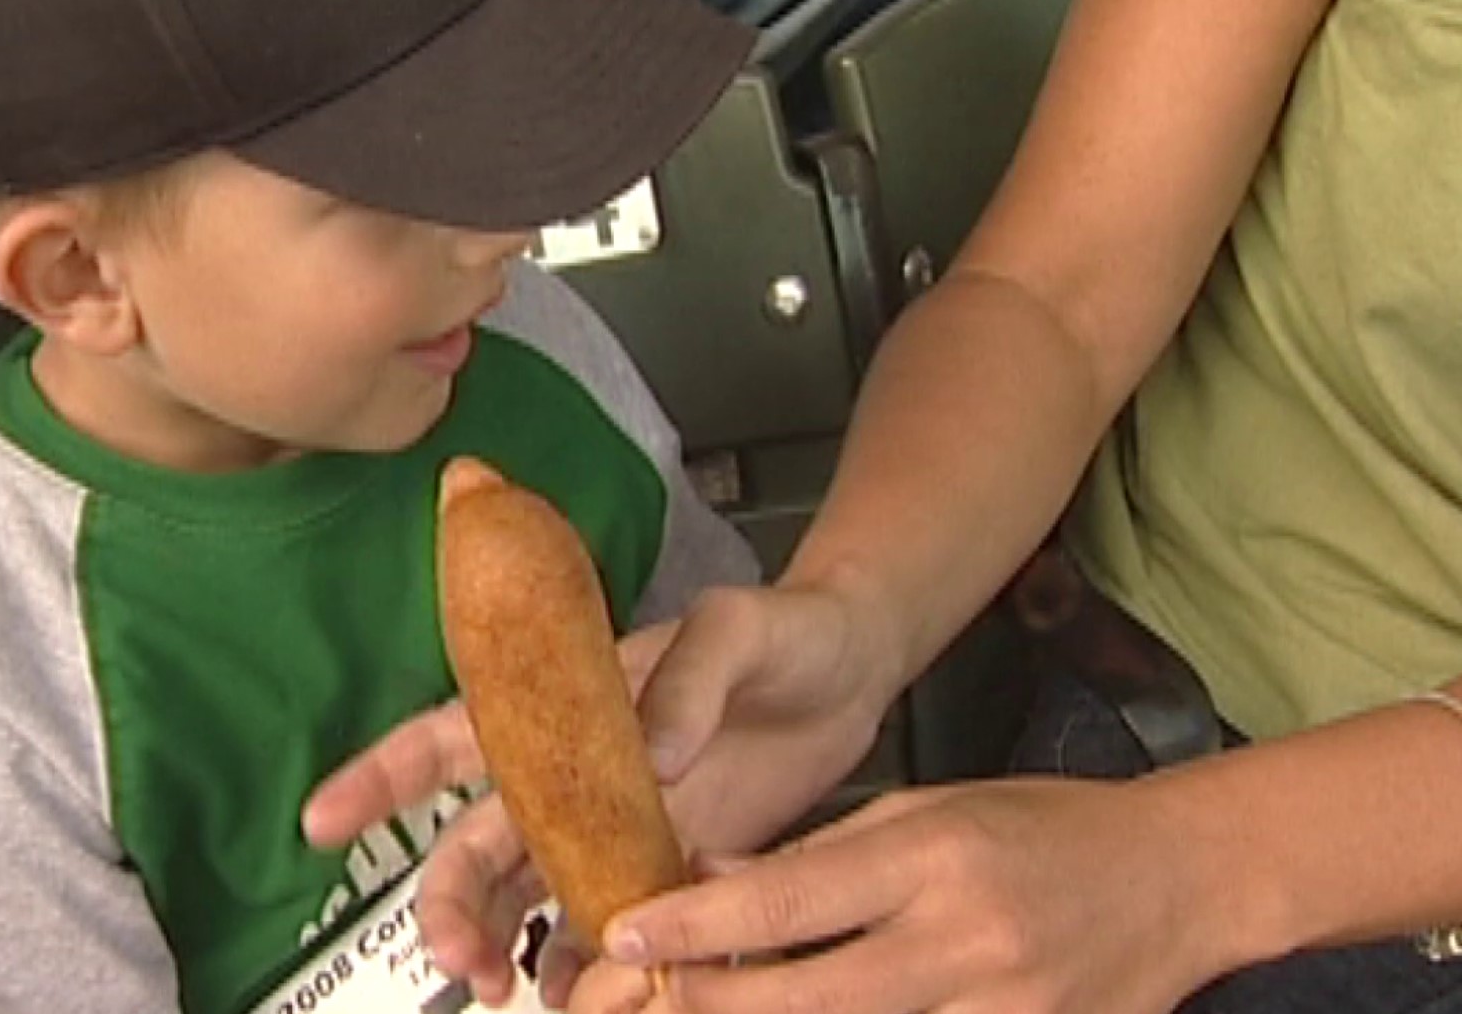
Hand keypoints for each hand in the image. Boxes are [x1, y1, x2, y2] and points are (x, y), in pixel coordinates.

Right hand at [303, 578, 908, 1004]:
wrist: (856, 671)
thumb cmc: (785, 629)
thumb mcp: (741, 627)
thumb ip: (694, 676)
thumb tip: (654, 752)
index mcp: (562, 700)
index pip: (451, 733)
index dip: (380, 775)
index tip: (320, 821)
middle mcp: (572, 769)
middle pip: (477, 843)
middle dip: (449, 902)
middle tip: (456, 958)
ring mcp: (616, 822)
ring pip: (527, 894)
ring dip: (503, 943)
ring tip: (503, 990)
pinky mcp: (669, 862)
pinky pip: (606, 922)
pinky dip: (581, 960)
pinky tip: (576, 992)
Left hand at [576, 778, 1233, 1013]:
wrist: (1179, 881)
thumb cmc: (1041, 828)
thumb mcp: (925, 810)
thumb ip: (821, 854)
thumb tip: (713, 879)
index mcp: (933, 858)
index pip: (790, 901)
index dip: (697, 925)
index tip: (625, 932)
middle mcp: (966, 944)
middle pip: (804, 999)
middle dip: (707, 1004)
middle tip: (640, 993)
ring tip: (713, 1006)